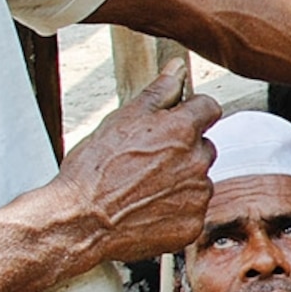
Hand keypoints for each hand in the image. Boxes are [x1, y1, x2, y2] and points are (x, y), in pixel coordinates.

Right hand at [54, 61, 220, 262]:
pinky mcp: (193, 225)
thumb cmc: (94, 169)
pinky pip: (192, 211)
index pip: (209, 108)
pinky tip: (147, 209)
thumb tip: (178, 67)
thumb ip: (159, 92)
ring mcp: (197, 195)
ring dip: (180, 181)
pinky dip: (176, 210)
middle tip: (147, 161)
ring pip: (199, 180)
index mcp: (182, 130)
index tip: (174, 122)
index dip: (191, 113)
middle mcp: (197, 161)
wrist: (81, 221)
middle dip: (183, 150)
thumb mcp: (122, 119)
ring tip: (142, 188)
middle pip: (204, 146)